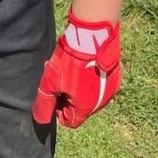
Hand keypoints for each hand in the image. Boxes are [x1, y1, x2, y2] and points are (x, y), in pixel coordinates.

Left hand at [32, 11, 120, 128]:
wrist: (91, 37)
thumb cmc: (70, 60)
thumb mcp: (50, 82)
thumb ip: (45, 104)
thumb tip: (41, 120)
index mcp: (85, 108)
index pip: (70, 121)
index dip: (59, 109)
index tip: (54, 93)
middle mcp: (101, 103)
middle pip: (80, 108)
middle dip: (68, 96)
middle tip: (61, 78)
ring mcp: (111, 90)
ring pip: (91, 96)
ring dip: (80, 88)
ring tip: (71, 69)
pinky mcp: (116, 77)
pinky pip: (101, 85)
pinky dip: (92, 79)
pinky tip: (83, 64)